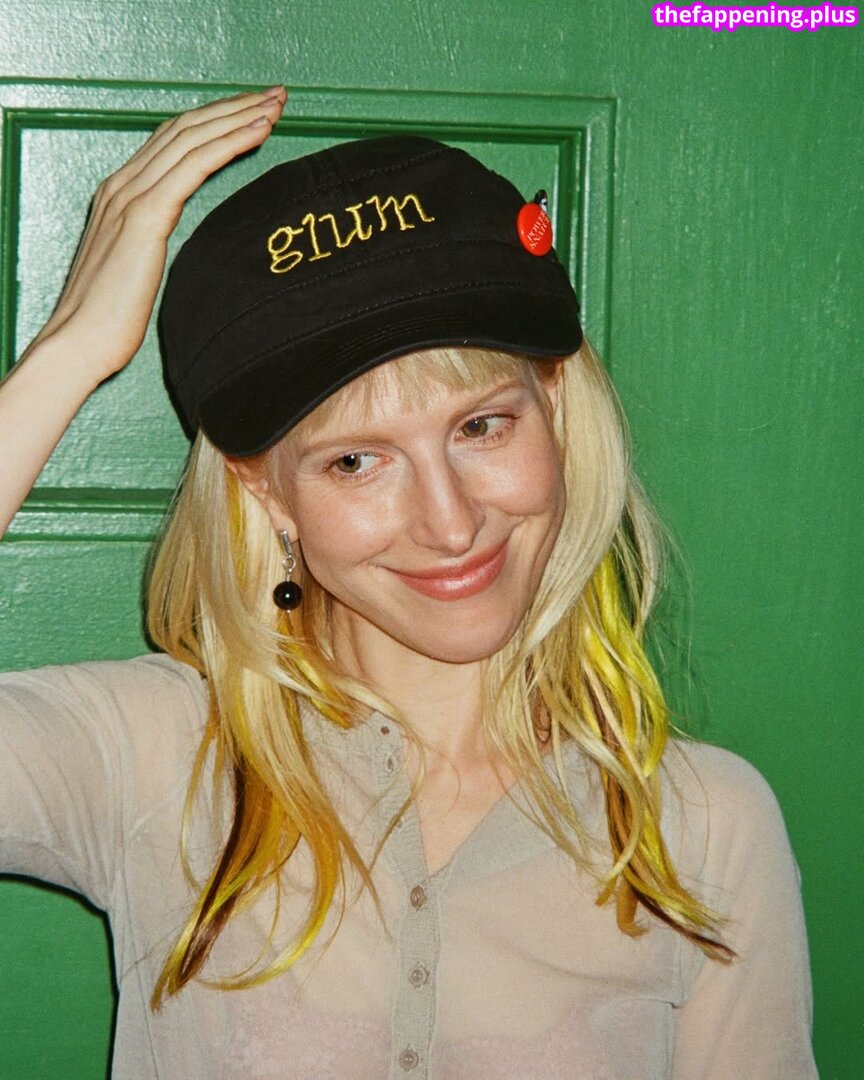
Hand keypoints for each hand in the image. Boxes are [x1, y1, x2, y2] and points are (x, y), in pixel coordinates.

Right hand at [24, 87, 286, 382]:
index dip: (214, 121)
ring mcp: (130, 196)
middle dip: (234, 106)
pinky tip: (258, 132)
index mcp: (119, 195)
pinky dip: (229, 143)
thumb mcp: (137, 271)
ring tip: (277, 104)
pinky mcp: (145, 216)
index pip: (173, 141)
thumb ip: (156, 246)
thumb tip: (191, 251)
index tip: (253, 112)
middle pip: (185, 127)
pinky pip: (194, 165)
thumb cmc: (107, 321)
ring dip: (239, 116)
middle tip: (277, 95)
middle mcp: (122, 185)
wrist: (78, 343)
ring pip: (192, 137)